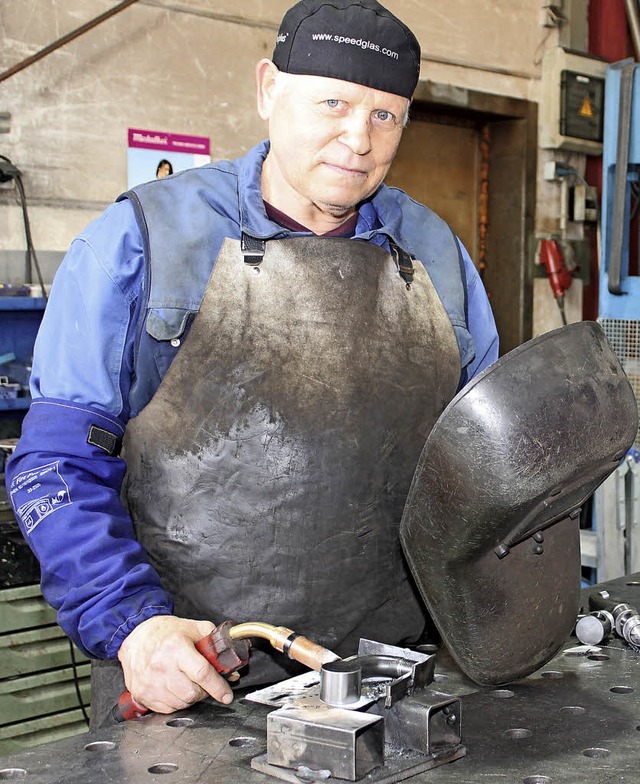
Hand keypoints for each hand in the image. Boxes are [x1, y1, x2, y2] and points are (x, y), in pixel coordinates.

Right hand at [117, 615, 233, 713]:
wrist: (137, 635)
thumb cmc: (167, 632)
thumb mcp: (195, 628)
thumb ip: (216, 644)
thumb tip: (231, 668)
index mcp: (177, 648)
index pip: (202, 673)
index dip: (217, 687)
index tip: (226, 695)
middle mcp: (162, 667)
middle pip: (192, 693)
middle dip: (203, 691)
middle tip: (202, 682)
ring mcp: (150, 683)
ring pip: (181, 704)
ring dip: (190, 697)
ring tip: (187, 682)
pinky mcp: (142, 694)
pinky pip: (167, 709)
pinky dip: (176, 702)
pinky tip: (175, 688)